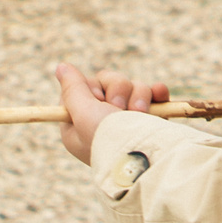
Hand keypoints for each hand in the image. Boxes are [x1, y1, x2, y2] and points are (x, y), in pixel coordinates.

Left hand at [51, 62, 168, 164]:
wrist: (148, 156)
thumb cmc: (111, 138)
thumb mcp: (84, 113)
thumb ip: (73, 89)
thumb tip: (61, 66)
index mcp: (81, 124)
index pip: (83, 88)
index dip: (92, 88)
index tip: (96, 98)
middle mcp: (104, 121)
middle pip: (109, 82)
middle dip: (118, 90)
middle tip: (118, 107)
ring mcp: (130, 118)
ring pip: (133, 85)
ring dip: (139, 95)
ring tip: (140, 113)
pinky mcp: (152, 116)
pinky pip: (154, 92)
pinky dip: (157, 93)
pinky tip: (159, 96)